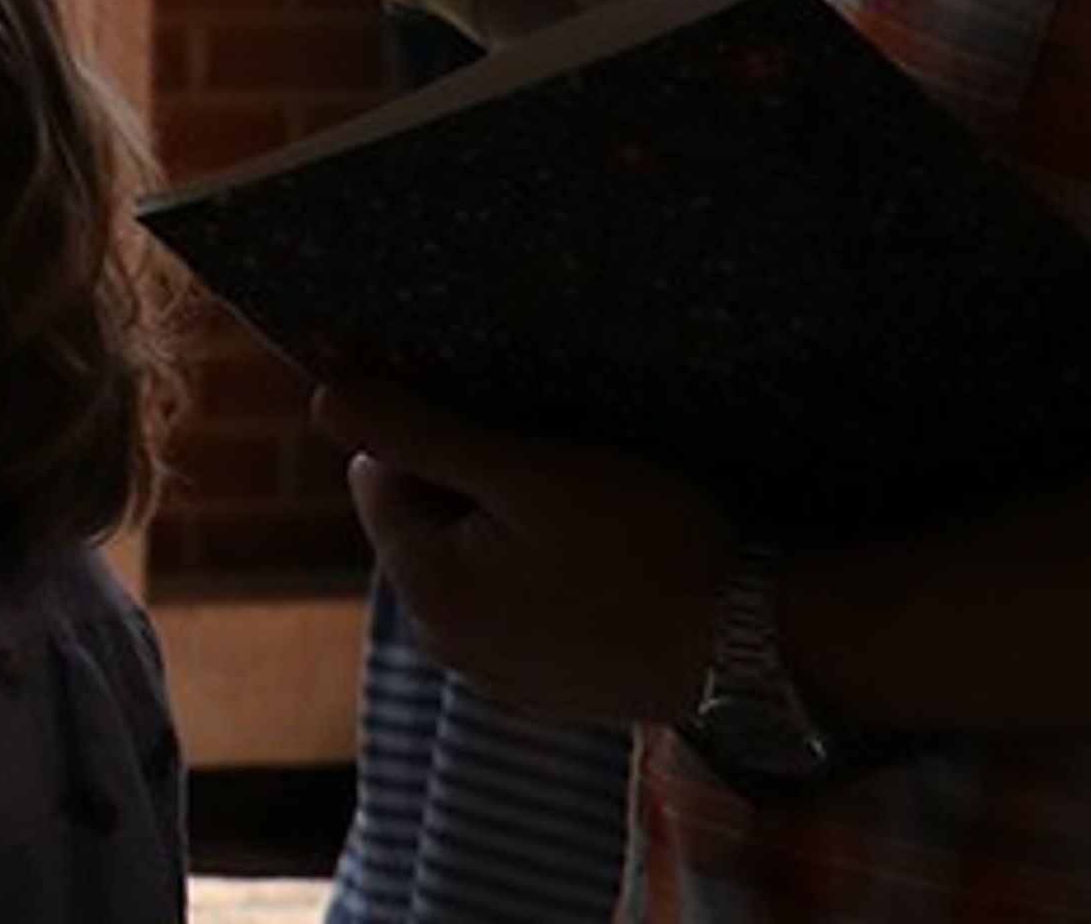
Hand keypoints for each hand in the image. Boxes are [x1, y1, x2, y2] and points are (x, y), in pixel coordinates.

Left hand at [327, 379, 731, 725]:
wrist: (766, 644)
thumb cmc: (651, 543)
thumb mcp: (533, 469)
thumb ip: (422, 433)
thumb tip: (324, 400)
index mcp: (426, 590)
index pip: (380, 475)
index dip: (434, 429)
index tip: (499, 411)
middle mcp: (448, 646)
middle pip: (426, 523)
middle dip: (470, 481)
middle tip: (556, 460)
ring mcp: (502, 676)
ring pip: (476, 564)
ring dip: (510, 526)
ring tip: (589, 510)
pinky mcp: (554, 690)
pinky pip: (521, 608)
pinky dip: (545, 576)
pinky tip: (606, 562)